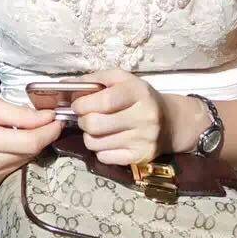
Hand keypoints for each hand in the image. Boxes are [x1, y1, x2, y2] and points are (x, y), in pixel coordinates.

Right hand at [0, 96, 60, 195]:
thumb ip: (21, 114)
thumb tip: (50, 119)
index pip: (30, 143)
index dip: (48, 132)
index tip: (58, 120)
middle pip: (27, 155)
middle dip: (38, 138)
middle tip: (41, 123)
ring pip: (20, 165)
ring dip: (25, 150)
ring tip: (13, 134)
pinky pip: (8, 173)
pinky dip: (11, 160)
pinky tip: (0, 149)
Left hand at [71, 69, 201, 165]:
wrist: (170, 122)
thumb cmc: (140, 98)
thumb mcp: (122, 80)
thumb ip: (95, 79)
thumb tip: (66, 86)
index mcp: (139, 93)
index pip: (104, 101)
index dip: (83, 104)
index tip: (77, 105)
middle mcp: (144, 116)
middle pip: (96, 124)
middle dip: (83, 121)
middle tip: (85, 118)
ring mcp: (143, 139)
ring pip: (96, 143)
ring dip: (89, 136)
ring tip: (96, 129)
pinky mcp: (140, 157)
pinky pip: (104, 157)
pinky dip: (99, 149)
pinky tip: (107, 140)